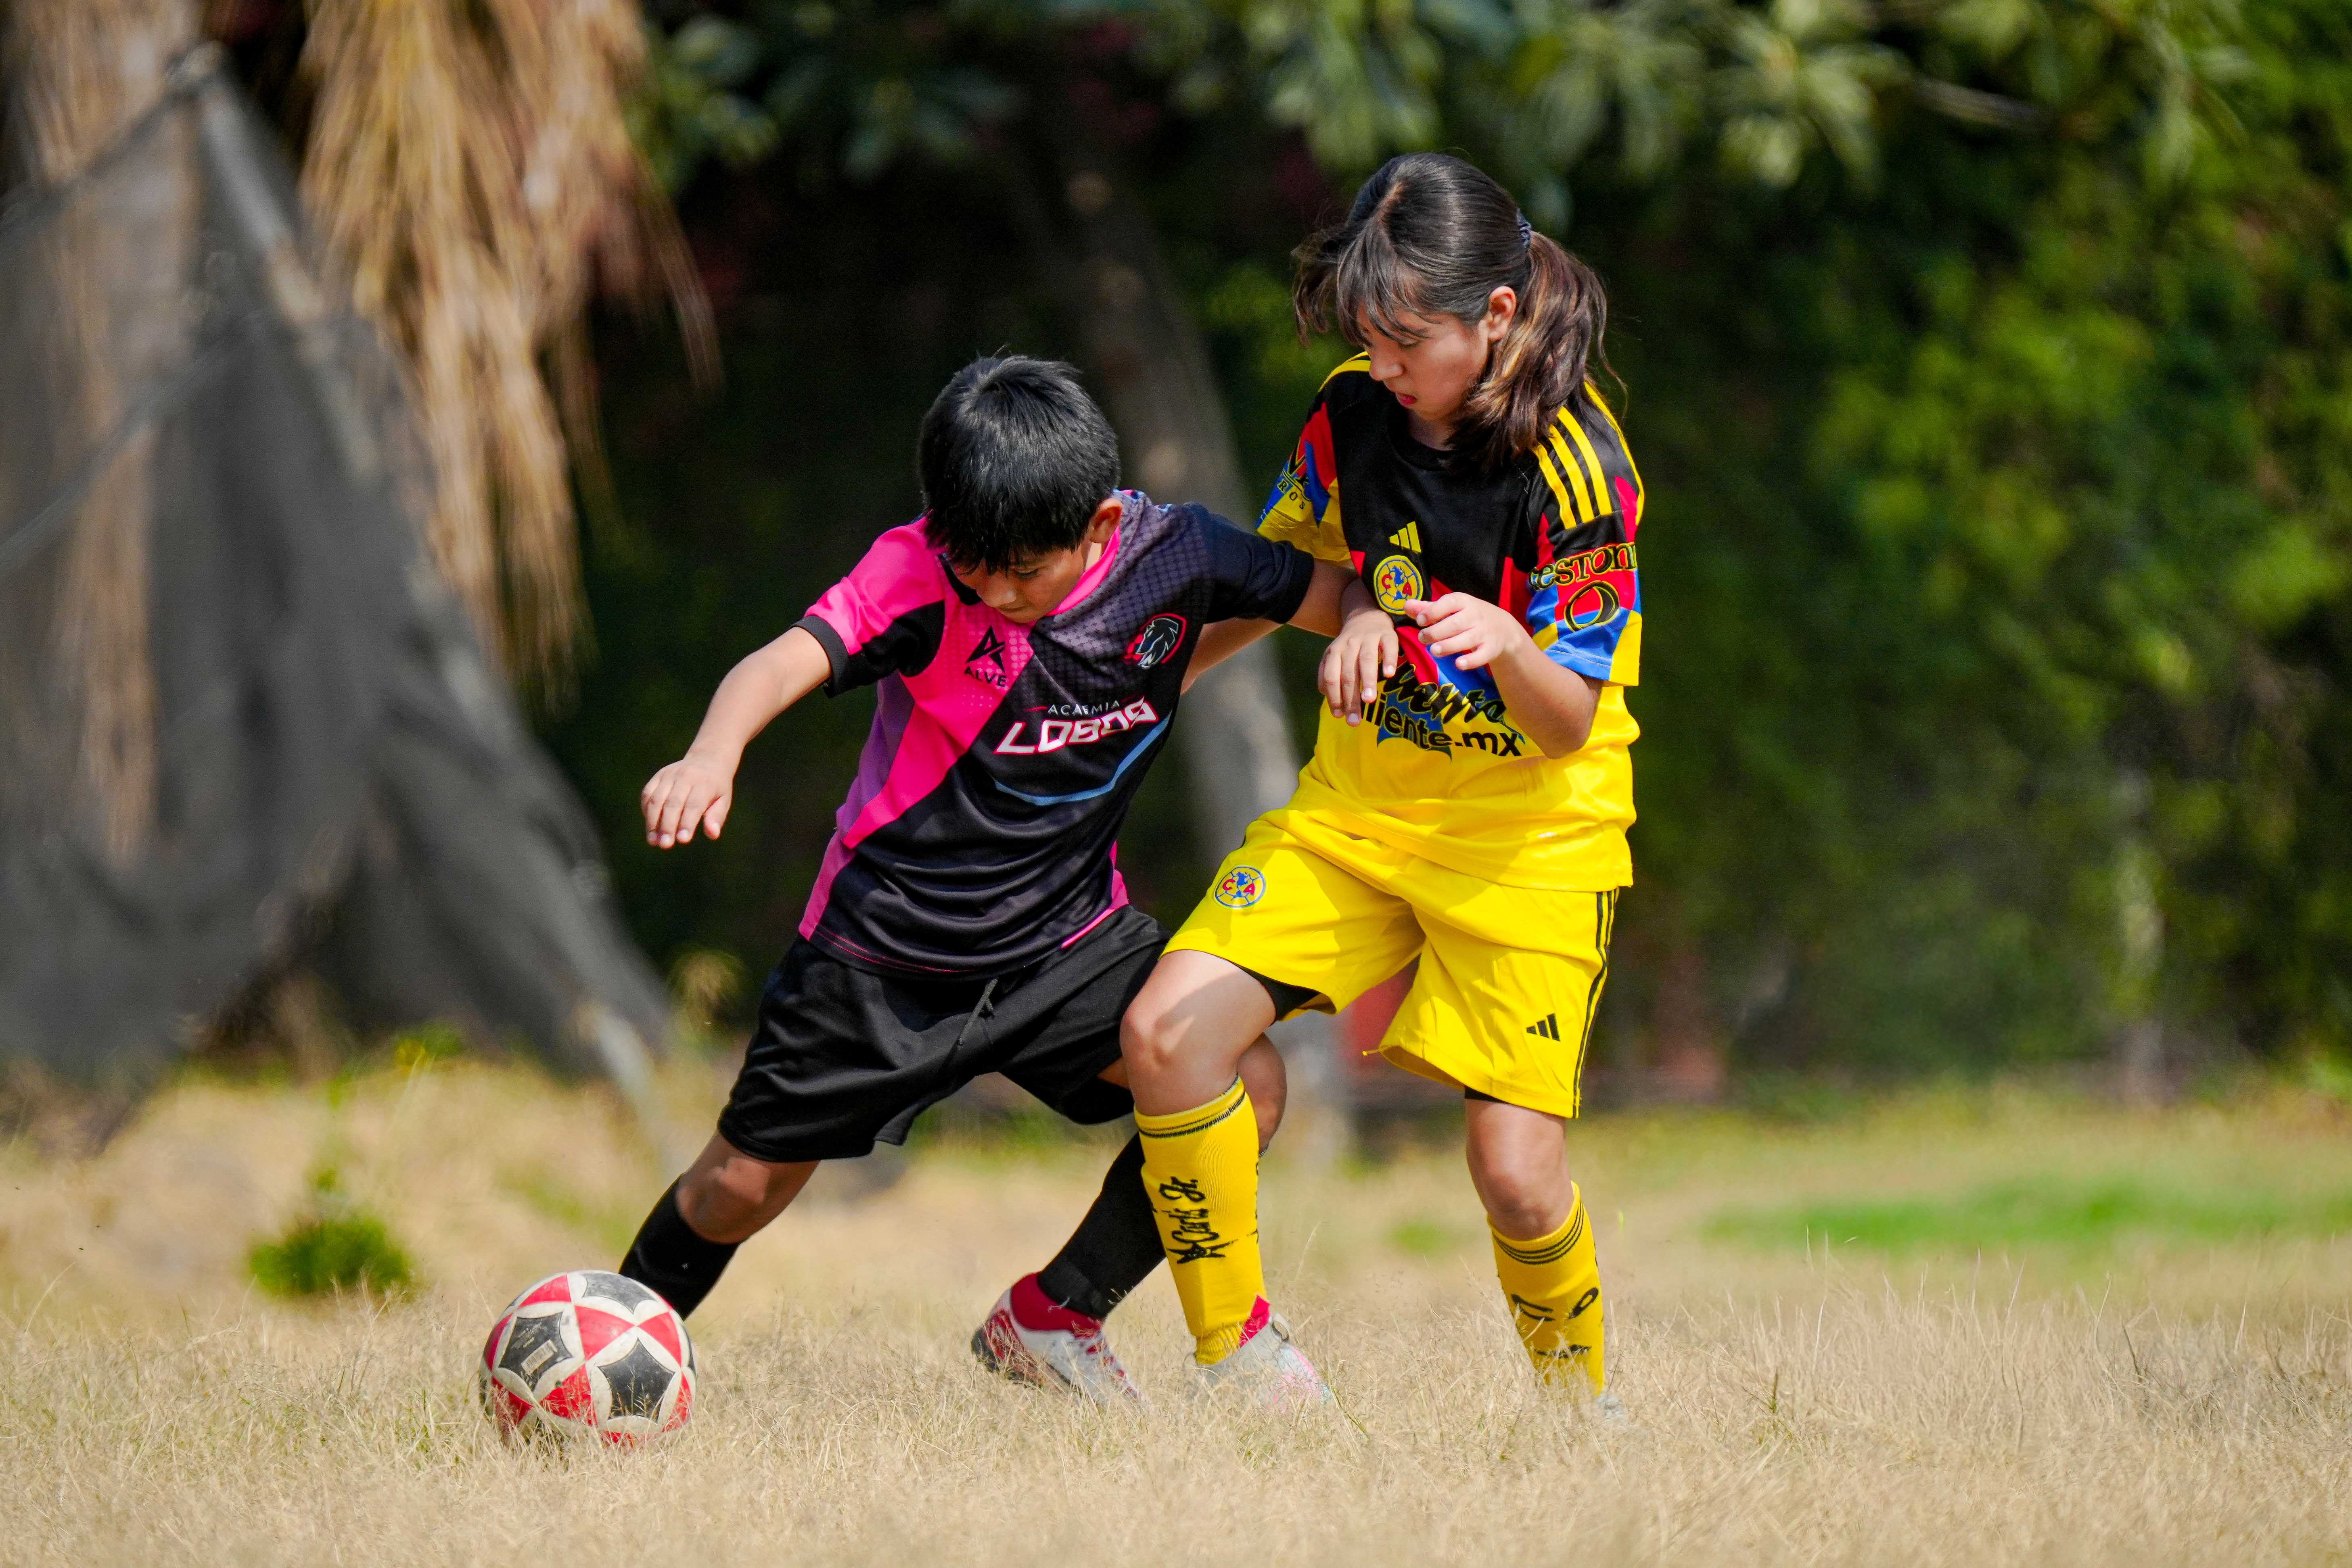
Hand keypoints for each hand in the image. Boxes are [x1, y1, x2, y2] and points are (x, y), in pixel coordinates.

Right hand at [641, 751, 735, 848]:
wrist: (706, 760)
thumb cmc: (716, 787)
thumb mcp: (723, 800)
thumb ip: (717, 817)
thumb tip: (713, 834)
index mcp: (704, 783)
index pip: (694, 805)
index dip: (687, 823)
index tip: (683, 840)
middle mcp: (685, 777)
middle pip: (673, 803)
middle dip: (668, 825)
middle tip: (665, 845)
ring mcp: (669, 775)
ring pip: (657, 799)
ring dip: (653, 821)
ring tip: (653, 841)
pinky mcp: (658, 776)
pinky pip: (648, 794)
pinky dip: (647, 811)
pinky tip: (650, 827)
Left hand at [1319, 598, 1397, 724]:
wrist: (1366, 616)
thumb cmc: (1351, 645)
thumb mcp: (1334, 657)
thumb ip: (1329, 676)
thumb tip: (1330, 701)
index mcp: (1334, 652)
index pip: (1331, 677)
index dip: (1334, 697)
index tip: (1339, 716)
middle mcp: (1349, 645)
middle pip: (1348, 673)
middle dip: (1350, 698)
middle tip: (1354, 720)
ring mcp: (1368, 638)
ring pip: (1366, 660)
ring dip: (1367, 681)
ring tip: (1369, 700)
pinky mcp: (1387, 634)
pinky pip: (1388, 646)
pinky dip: (1388, 659)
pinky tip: (1389, 674)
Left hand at [1402, 594, 1532, 670]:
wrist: (1503, 627)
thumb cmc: (1468, 616)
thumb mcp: (1451, 608)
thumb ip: (1428, 608)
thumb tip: (1405, 605)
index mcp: (1463, 602)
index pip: (1448, 603)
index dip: (1433, 611)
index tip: (1420, 620)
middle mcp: (1474, 616)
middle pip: (1455, 624)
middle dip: (1437, 632)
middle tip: (1423, 638)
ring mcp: (1484, 632)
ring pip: (1467, 639)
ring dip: (1450, 646)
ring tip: (1434, 651)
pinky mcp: (1491, 649)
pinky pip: (1481, 655)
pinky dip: (1471, 661)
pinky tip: (1459, 664)